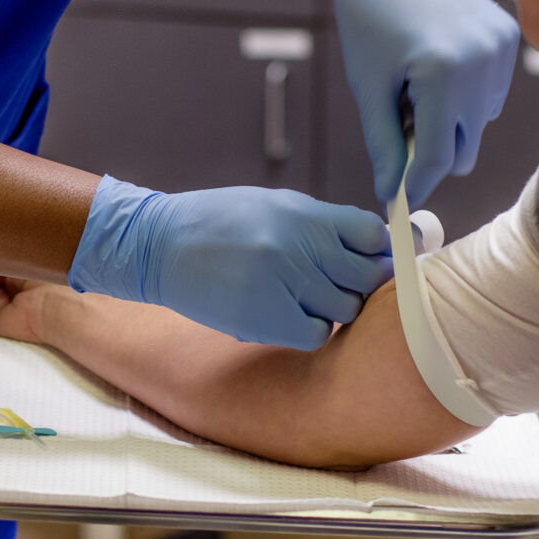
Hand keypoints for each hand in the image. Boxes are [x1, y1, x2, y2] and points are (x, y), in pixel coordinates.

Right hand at [68, 176, 391, 348]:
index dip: (379, 250)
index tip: (370, 258)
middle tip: (337, 283)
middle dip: (359, 282)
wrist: (158, 246)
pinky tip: (290, 317)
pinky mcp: (266, 318)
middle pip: (367, 276)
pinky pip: (317, 334)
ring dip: (333, 307)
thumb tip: (374, 242)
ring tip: (304, 298)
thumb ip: (321, 222)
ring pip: (346, 309)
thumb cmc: (216, 222)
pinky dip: (311, 329)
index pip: (373, 235)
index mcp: (304, 214)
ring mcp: (284, 284)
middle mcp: (299, 247)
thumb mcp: (270, 204)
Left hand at [329, 0, 519, 207]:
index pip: (437, 156)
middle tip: (392, 129)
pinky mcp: (509, 37)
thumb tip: (389, 192)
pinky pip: (487, 95)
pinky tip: (431, 67)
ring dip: (443, 122)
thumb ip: (382, 144)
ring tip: (408, 87)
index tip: (395, 205)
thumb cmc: (367, 19)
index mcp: (444, 73)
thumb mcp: (367, 87)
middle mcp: (484, 61)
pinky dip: (460, 97)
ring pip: (476, 123)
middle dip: (427, 152)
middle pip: (462, 146)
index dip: (414, 185)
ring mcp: (503, 48)